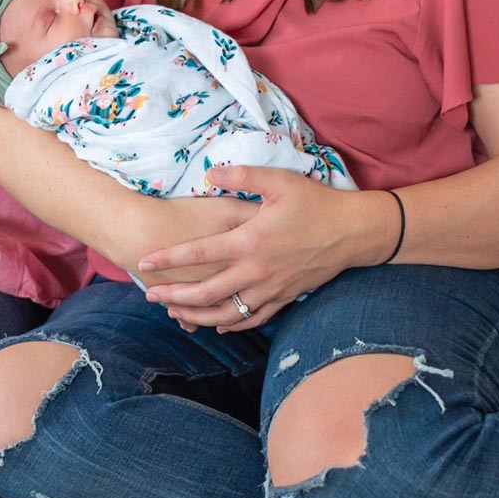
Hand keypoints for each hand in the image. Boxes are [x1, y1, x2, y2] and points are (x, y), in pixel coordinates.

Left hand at [139, 166, 375, 330]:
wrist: (353, 233)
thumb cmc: (316, 203)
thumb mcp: (279, 181)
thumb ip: (241, 176)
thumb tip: (209, 172)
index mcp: (250, 241)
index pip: (199, 254)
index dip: (169, 260)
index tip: (145, 262)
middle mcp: (256, 271)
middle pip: (206, 293)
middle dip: (174, 297)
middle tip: (151, 295)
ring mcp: (271, 289)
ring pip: (226, 314)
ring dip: (197, 316)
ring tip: (175, 314)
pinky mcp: (285, 298)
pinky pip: (252, 319)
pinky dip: (231, 325)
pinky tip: (217, 324)